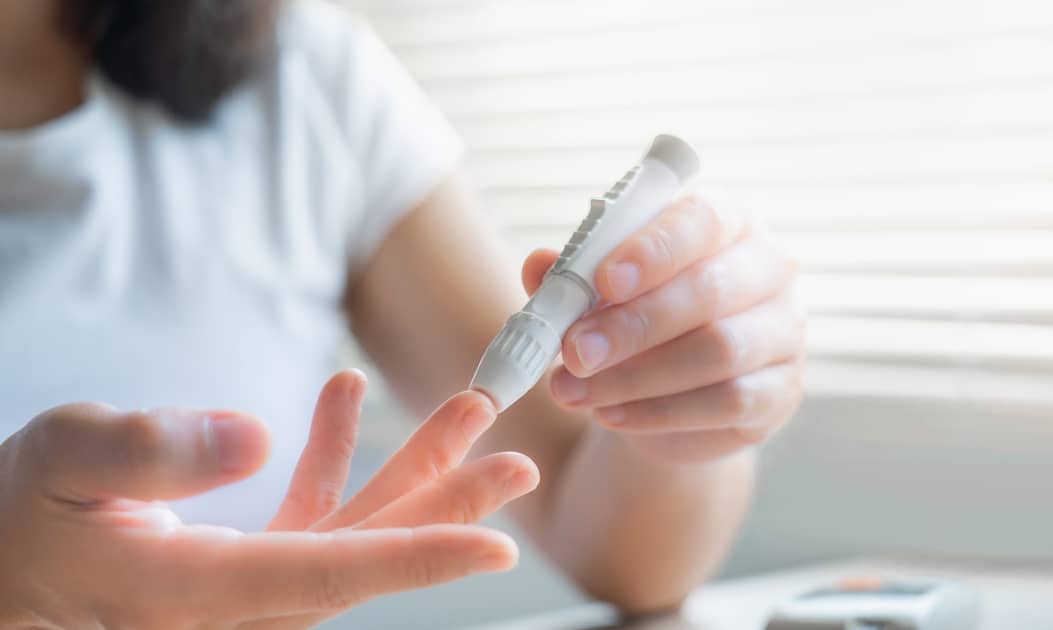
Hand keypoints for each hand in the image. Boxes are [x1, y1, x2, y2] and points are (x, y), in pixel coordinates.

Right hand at [0, 370, 538, 628]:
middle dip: (446, 506)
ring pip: (348, 532)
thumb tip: (254, 435)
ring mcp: (240, 583)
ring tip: (465, 413)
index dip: (419, 556)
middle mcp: (233, 600)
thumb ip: (150, 451)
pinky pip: (304, 516)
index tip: (496, 543)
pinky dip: (333, 458)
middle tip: (514, 465)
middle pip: (364, 555)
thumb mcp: (62, 462)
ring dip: (409, 471)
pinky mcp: (235, 562)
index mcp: (195, 590)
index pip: (328, 573)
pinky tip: (342, 398)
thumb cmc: (14, 515)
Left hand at [525, 195, 803, 463]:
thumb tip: (539, 265)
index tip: (603, 281)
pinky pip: (728, 402)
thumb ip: (572, 276)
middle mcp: (769, 267)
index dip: (653, 250)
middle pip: (710, 290)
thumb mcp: (597, 293)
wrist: (669, 395)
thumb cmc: (637, 320)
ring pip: (719, 351)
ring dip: (636, 376)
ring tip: (573, 391)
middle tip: (573, 352)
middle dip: (633, 324)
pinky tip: (610, 416)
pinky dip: (659, 413)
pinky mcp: (783, 391)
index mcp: (728, 221)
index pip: (703, 220)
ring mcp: (785, 331)